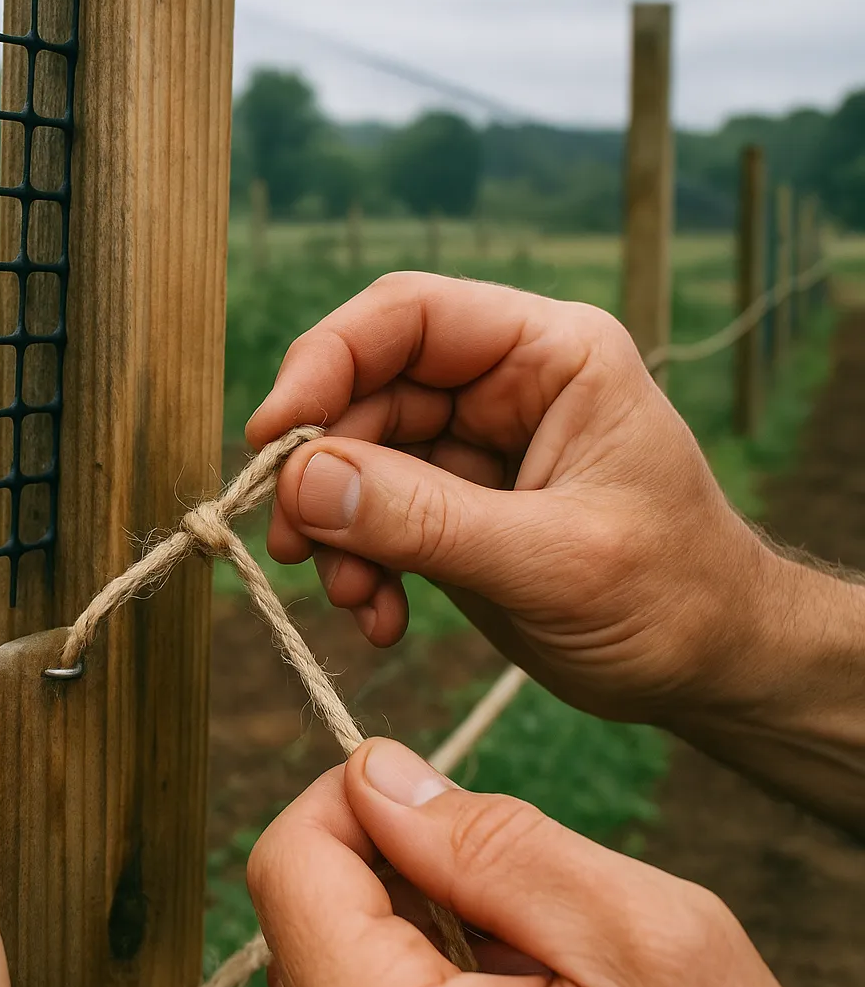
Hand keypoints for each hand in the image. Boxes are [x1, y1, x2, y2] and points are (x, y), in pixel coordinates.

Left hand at [248, 738, 782, 986]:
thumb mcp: (633, 937)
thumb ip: (495, 844)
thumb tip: (379, 771)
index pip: (290, 866)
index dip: (348, 797)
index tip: (417, 783)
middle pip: (305, 905)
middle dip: (393, 858)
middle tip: (501, 875)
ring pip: (336, 947)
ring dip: (418, 915)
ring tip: (523, 947)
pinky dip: (431, 965)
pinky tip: (513, 984)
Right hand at [249, 270, 864, 832]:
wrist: (714, 670)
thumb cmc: (675, 599)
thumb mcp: (551, 561)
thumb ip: (422, 519)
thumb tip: (301, 480)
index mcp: (551, 354)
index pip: (410, 316)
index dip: (327, 361)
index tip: (272, 436)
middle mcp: (504, 384)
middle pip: (366, 390)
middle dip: (323, 472)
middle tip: (296, 546)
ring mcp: (473, 445)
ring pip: (355, 459)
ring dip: (335, 532)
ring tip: (353, 600)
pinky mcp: (450, 504)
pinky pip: (370, 515)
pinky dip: (359, 565)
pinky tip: (379, 618)